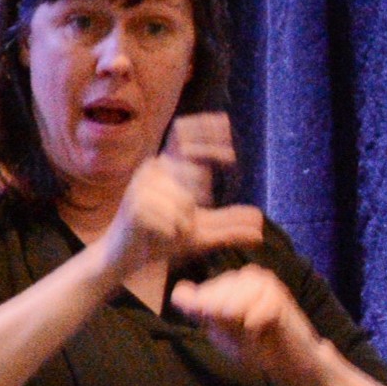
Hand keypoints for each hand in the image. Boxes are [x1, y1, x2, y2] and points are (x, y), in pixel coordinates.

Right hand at [99, 114, 264, 284]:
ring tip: (170, 229)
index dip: (205, 128)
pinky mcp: (134, 205)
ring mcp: (141, 185)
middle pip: (196, 176)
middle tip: (187, 217)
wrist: (126, 257)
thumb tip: (260, 224)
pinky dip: (174, 232)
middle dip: (199, 197)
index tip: (227, 130)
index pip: (184, 135)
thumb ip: (229, 227)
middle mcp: (154, 169)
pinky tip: (161, 235)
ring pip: (186, 202)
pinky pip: (172, 219)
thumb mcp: (202, 234)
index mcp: (168, 167)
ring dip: (185, 223)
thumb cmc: (163, 240)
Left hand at [174, 264, 334, 385]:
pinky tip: (270, 328)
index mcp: (218, 290)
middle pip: (209, 304)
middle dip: (226, 327)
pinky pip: (253, 313)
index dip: (199, 316)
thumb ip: (201, 312)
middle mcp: (235, 279)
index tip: (214, 326)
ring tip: (257, 331)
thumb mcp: (222, 335)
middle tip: (246, 334)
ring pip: (230, 307)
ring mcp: (256, 280)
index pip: (190, 298)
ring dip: (243, 328)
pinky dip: (259, 328)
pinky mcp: (274, 289)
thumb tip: (178, 291)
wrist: (293, 362)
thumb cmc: (257, 350)